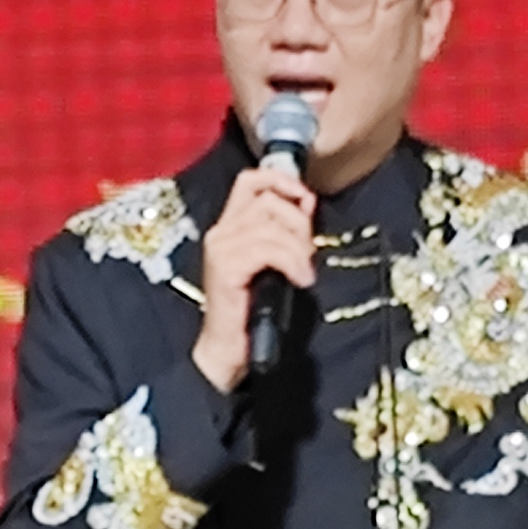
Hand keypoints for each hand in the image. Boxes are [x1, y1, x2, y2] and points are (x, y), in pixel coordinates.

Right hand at [190, 166, 318, 396]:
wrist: (228, 348)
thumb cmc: (253, 308)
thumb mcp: (274, 261)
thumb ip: (285, 231)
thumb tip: (307, 202)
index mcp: (229, 225)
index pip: (250, 180)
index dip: (281, 180)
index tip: (305, 199)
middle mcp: (220, 231)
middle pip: (268, 201)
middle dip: (299, 222)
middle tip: (308, 253)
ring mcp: (220, 248)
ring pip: (272, 226)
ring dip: (298, 248)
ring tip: (304, 271)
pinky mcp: (225, 267)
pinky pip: (269, 250)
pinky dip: (292, 262)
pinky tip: (300, 281)